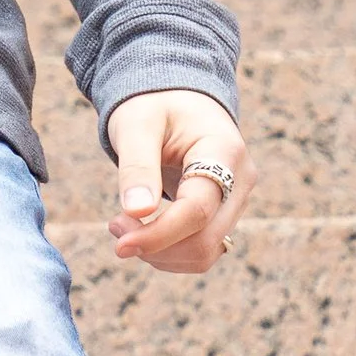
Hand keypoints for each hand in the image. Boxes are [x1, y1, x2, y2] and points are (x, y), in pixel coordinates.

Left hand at [105, 89, 253, 274]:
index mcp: (224, 150)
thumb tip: (137, 212)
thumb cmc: (154, 107)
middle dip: (155, 245)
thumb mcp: (137, 126)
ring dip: (160, 254)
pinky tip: (143, 232)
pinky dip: (169, 253)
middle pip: (205, 239)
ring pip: (205, 253)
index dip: (159, 234)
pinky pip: (202, 251)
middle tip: (115, 226)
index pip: (198, 210)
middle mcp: (241, 180)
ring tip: (124, 227)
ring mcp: (237, 201)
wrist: (176, 101)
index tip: (120, 243)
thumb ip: (137, 167)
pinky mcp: (224, 215)